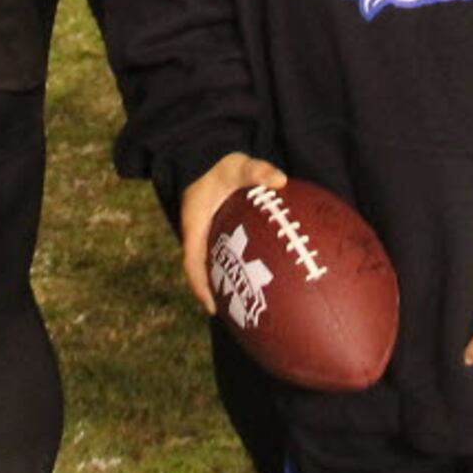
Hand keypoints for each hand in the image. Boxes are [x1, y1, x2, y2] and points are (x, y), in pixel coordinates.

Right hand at [178, 152, 288, 315]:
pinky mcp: (215, 232)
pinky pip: (223, 255)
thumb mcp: (238, 165)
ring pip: (211, 265)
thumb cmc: (220, 164)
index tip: (213, 308)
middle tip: (233, 316)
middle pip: (202, 271)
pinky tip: (260, 279)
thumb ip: (258, 171)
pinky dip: (236, 269)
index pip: (192, 262)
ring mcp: (206, 234)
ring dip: (224, 284)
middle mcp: (198, 233)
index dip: (200, 287)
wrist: (206, 156)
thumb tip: (281, 180)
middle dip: (215, 294)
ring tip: (247, 307)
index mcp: (194, 224)